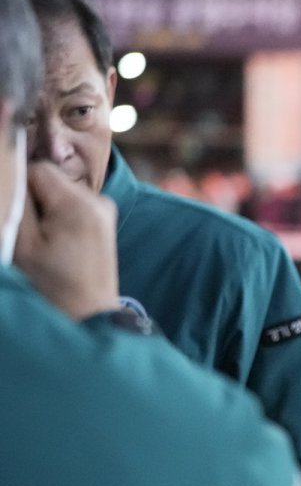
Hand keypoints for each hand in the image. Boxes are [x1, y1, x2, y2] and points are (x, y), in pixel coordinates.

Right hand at [15, 161, 120, 319]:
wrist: (88, 318)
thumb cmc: (51, 287)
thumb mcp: (22, 244)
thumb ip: (16, 202)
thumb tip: (11, 167)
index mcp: (79, 203)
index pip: (36, 169)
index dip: (17, 187)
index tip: (17, 218)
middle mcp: (98, 200)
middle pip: (49, 180)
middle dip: (32, 200)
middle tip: (31, 236)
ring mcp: (105, 211)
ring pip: (58, 193)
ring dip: (44, 211)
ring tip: (46, 245)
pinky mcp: (104, 222)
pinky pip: (72, 206)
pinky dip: (58, 218)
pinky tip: (58, 245)